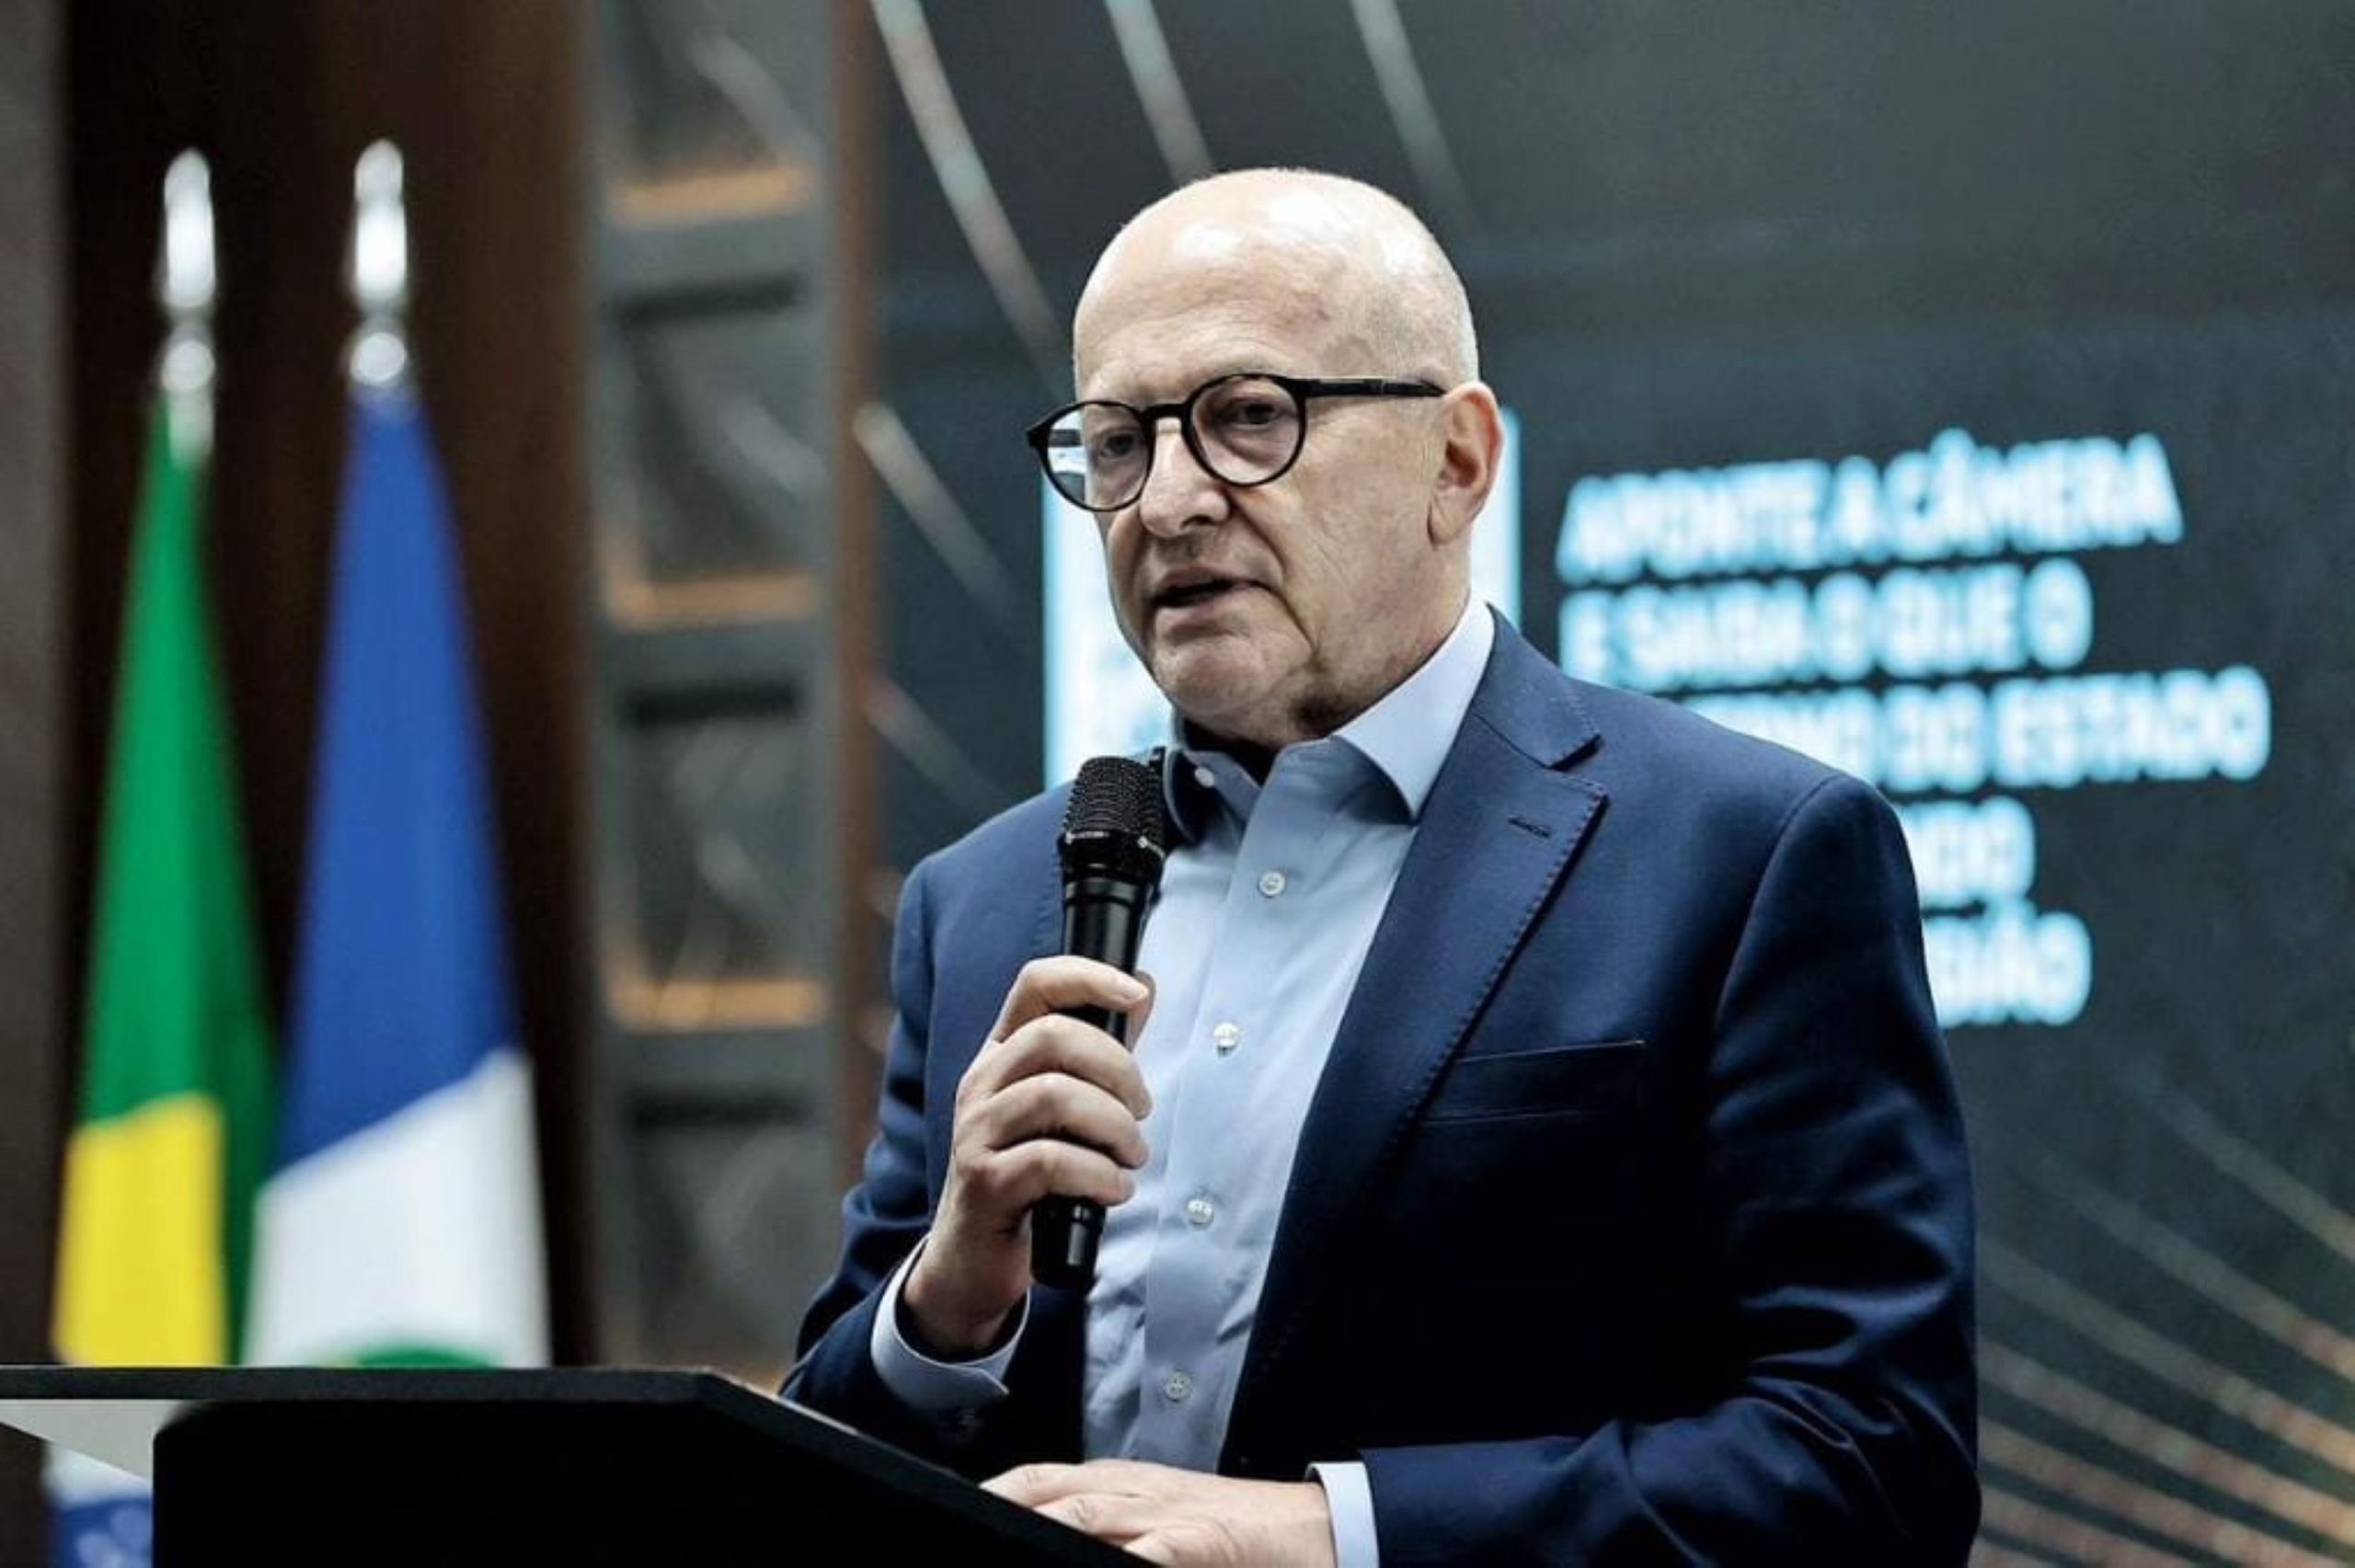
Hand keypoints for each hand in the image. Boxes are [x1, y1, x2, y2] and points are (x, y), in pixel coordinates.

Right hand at [902, 957, 1153, 1355]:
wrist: (974, 1258)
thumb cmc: (1029, 1175)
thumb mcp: (1063, 1108)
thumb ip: (1100, 1053)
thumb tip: (1142, 989)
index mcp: (1002, 1055)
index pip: (1035, 984)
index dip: (1088, 976)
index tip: (1137, 994)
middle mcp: (982, 1084)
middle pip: (1051, 1035)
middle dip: (1117, 1067)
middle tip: (1142, 1109)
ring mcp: (976, 1132)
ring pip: (1053, 1096)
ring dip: (1114, 1126)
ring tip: (1132, 1156)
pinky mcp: (984, 1182)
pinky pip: (1048, 1160)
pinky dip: (1098, 1173)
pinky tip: (1114, 1190)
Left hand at [987, 1460, 1336, 1565]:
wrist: (1318, 1529)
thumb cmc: (1235, 1532)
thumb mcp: (1164, 1523)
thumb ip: (1114, 1531)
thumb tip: (1059, 1537)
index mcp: (1122, 1483)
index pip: (1040, 1480)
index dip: (995, 1492)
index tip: (959, 1508)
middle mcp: (1136, 1490)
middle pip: (1047, 1489)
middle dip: (1000, 1503)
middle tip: (960, 1521)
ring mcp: (1167, 1512)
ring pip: (1084, 1513)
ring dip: (1041, 1527)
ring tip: (1000, 1538)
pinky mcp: (1202, 1541)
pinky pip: (1152, 1552)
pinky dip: (1122, 1559)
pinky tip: (1103, 1563)